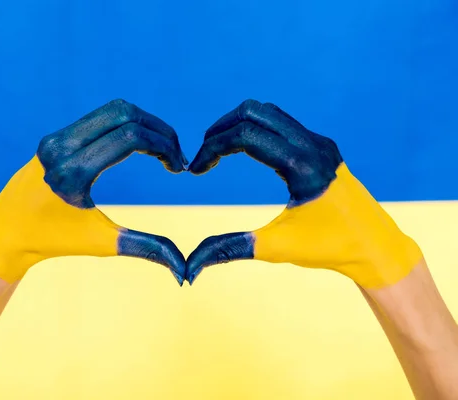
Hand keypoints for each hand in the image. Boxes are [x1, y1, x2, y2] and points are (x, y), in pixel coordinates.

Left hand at [0, 99, 187, 284]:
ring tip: (161, 148)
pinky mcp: (55, 136)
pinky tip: (139, 146)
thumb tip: (184, 273)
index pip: (130, 136)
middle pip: (125, 115)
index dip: (163, 144)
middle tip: (174, 154)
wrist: (6, 234)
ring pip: (113, 111)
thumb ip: (146, 249)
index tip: (177, 166)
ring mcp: (56, 138)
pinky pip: (99, 118)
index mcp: (73, 172)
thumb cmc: (53, 241)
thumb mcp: (102, 243)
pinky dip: (126, 125)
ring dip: (143, 124)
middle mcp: (62, 147)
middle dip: (159, 130)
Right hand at [186, 100, 422, 287]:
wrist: (375, 247)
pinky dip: (254, 131)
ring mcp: (319, 142)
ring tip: (217, 153)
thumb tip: (189, 266)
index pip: (245, 135)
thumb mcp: (275, 248)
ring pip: (267, 113)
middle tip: (204, 158)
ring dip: (236, 127)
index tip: (196, 170)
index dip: (212, 147)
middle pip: (253, 112)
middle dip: (220, 130)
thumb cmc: (329, 248)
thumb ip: (229, 249)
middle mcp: (313, 144)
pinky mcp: (321, 146)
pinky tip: (243, 153)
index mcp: (302, 165)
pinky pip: (280, 124)